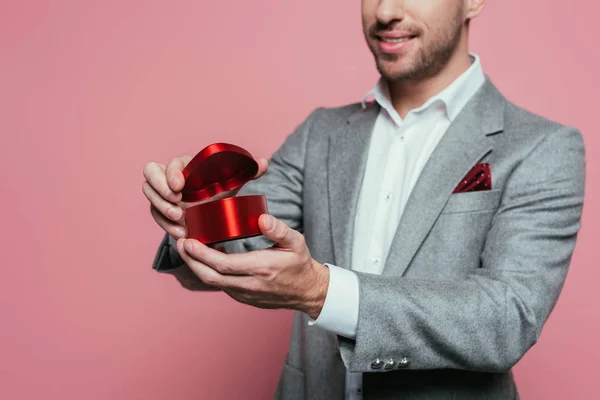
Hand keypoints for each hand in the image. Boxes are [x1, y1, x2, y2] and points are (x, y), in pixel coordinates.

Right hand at [142, 155, 268, 238]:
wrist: (212, 206)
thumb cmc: (219, 188)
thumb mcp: (233, 181)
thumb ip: (248, 171)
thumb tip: (264, 163)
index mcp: (186, 164)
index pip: (171, 163)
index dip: (171, 173)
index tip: (180, 185)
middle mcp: (169, 176)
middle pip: (150, 174)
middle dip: (159, 189)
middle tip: (176, 203)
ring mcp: (162, 193)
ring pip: (149, 195)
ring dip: (161, 208)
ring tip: (180, 220)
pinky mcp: (160, 209)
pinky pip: (155, 214)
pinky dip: (165, 224)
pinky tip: (180, 232)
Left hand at [175, 214, 329, 318]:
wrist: (307, 291)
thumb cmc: (300, 264)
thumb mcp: (296, 243)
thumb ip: (279, 230)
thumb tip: (262, 218)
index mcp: (260, 269)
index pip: (224, 264)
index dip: (201, 254)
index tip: (187, 240)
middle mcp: (249, 284)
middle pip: (210, 276)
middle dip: (191, 260)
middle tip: (180, 242)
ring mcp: (244, 293)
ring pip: (213, 282)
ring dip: (196, 266)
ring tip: (187, 248)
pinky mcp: (242, 296)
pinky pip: (220, 284)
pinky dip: (208, 271)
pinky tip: (203, 257)